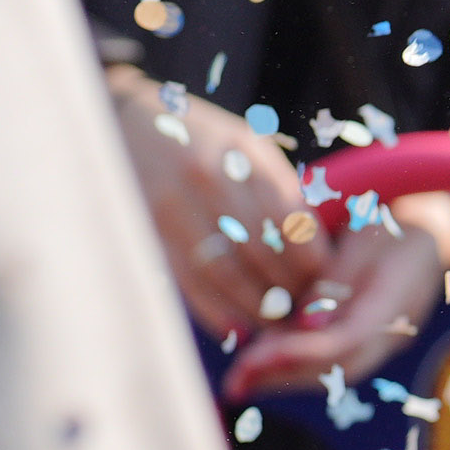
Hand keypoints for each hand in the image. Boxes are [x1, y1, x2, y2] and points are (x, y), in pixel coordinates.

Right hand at [111, 77, 324, 340]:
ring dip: (255, 306)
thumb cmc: (200, 139)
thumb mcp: (245, 146)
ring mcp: (174, 203)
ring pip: (225, 271)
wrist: (123, 120)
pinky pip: (187, 279)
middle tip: (305, 311)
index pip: (291, 219)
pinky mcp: (148, 227)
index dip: (313, 260)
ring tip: (276, 324)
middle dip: (288, 289)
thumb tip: (319, 249)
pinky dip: (215, 310)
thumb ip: (280, 189)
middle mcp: (209, 177)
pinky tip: (237, 329)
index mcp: (244, 152)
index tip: (326, 281)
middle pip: (261, 250)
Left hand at [225, 189, 449, 396]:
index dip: (299, 353)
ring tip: (242, 378)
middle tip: (236, 381)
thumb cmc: (394, 221)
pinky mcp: (368, 334)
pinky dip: (298, 361)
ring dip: (288, 376)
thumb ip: (335, 281)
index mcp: (396, 300)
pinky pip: (333, 357)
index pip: (345, 341)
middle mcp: (393, 330)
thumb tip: (305, 326)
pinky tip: (264, 361)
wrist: (433, 228)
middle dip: (284, 376)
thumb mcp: (364, 237)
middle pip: (338, 368)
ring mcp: (384, 337)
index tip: (253, 357)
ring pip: (335, 370)